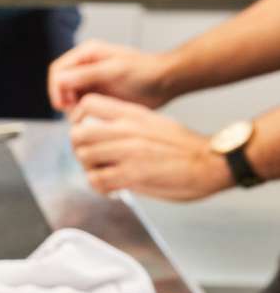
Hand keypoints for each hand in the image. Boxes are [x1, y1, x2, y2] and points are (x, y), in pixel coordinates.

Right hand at [48, 40, 176, 111]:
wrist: (165, 81)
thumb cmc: (146, 71)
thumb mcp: (115, 70)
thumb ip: (86, 74)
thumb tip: (60, 80)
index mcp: (88, 53)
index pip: (58, 70)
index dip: (56, 89)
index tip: (64, 105)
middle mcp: (86, 65)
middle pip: (60, 84)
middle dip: (64, 99)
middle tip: (75, 112)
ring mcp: (91, 79)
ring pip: (68, 95)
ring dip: (72, 107)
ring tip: (86, 114)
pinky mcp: (97, 93)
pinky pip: (80, 103)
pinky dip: (82, 111)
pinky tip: (93, 115)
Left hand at [69, 95, 232, 200]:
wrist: (213, 161)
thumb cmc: (185, 146)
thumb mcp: (154, 122)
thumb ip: (127, 125)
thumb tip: (103, 135)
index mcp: (132, 114)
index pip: (87, 103)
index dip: (78, 120)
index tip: (85, 134)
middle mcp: (126, 130)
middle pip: (77, 134)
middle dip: (80, 149)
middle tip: (94, 161)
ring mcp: (128, 152)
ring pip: (84, 157)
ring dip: (90, 170)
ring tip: (105, 176)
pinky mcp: (132, 174)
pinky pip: (96, 180)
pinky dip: (99, 187)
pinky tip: (112, 189)